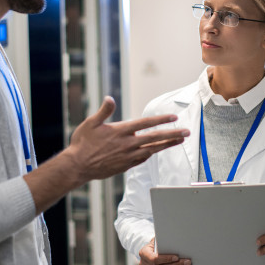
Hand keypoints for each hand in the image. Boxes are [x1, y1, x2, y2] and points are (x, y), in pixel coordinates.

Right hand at [67, 96, 189, 182]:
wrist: (78, 166)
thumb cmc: (82, 143)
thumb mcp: (91, 123)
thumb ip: (104, 111)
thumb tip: (110, 98)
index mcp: (121, 131)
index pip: (146, 124)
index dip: (161, 120)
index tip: (173, 117)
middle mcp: (128, 144)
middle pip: (155, 138)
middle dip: (173, 134)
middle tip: (187, 132)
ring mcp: (128, 156)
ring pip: (153, 149)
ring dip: (168, 144)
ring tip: (180, 140)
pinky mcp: (126, 165)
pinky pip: (144, 158)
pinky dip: (153, 153)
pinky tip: (159, 150)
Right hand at [139, 238, 191, 264]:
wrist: (151, 249)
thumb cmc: (155, 243)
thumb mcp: (157, 239)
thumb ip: (163, 241)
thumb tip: (175, 242)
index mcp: (143, 253)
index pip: (154, 259)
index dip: (166, 259)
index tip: (177, 257)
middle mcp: (143, 264)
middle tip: (187, 261)